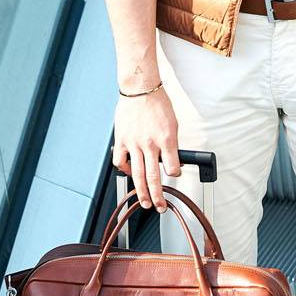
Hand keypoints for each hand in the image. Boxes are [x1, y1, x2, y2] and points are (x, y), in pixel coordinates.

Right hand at [113, 87, 180, 208]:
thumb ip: (172, 144)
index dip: (175, 174)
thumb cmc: (158, 104)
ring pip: (137, 174)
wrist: (140, 89)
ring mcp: (134, 143)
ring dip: (141, 192)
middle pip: (154, 178)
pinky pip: (120, 161)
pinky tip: (127, 172)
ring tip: (144, 202)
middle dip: (157, 196)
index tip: (175, 174)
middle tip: (160, 206)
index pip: (173, 167)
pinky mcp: (121, 140)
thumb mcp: (173, 124)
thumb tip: (172, 160)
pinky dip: (123, 169)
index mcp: (166, 139)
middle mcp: (150, 144)